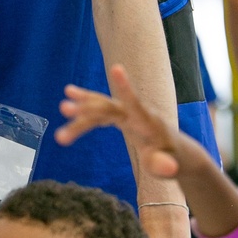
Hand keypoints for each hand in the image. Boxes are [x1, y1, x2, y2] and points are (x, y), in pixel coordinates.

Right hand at [57, 68, 182, 177]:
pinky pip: (101, 112)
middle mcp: (136, 113)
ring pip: (101, 109)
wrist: (174, 153)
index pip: (135, 103)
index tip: (116, 68)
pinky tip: (68, 104)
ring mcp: (128, 113)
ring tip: (62, 108)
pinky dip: (86, 110)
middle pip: (108, 108)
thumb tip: (169, 169)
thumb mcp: (168, 167)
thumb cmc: (171, 160)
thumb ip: (164, 166)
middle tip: (64, 109)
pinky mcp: (122, 117)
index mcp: (148, 122)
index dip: (125, 88)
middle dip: (87, 108)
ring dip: (82, 111)